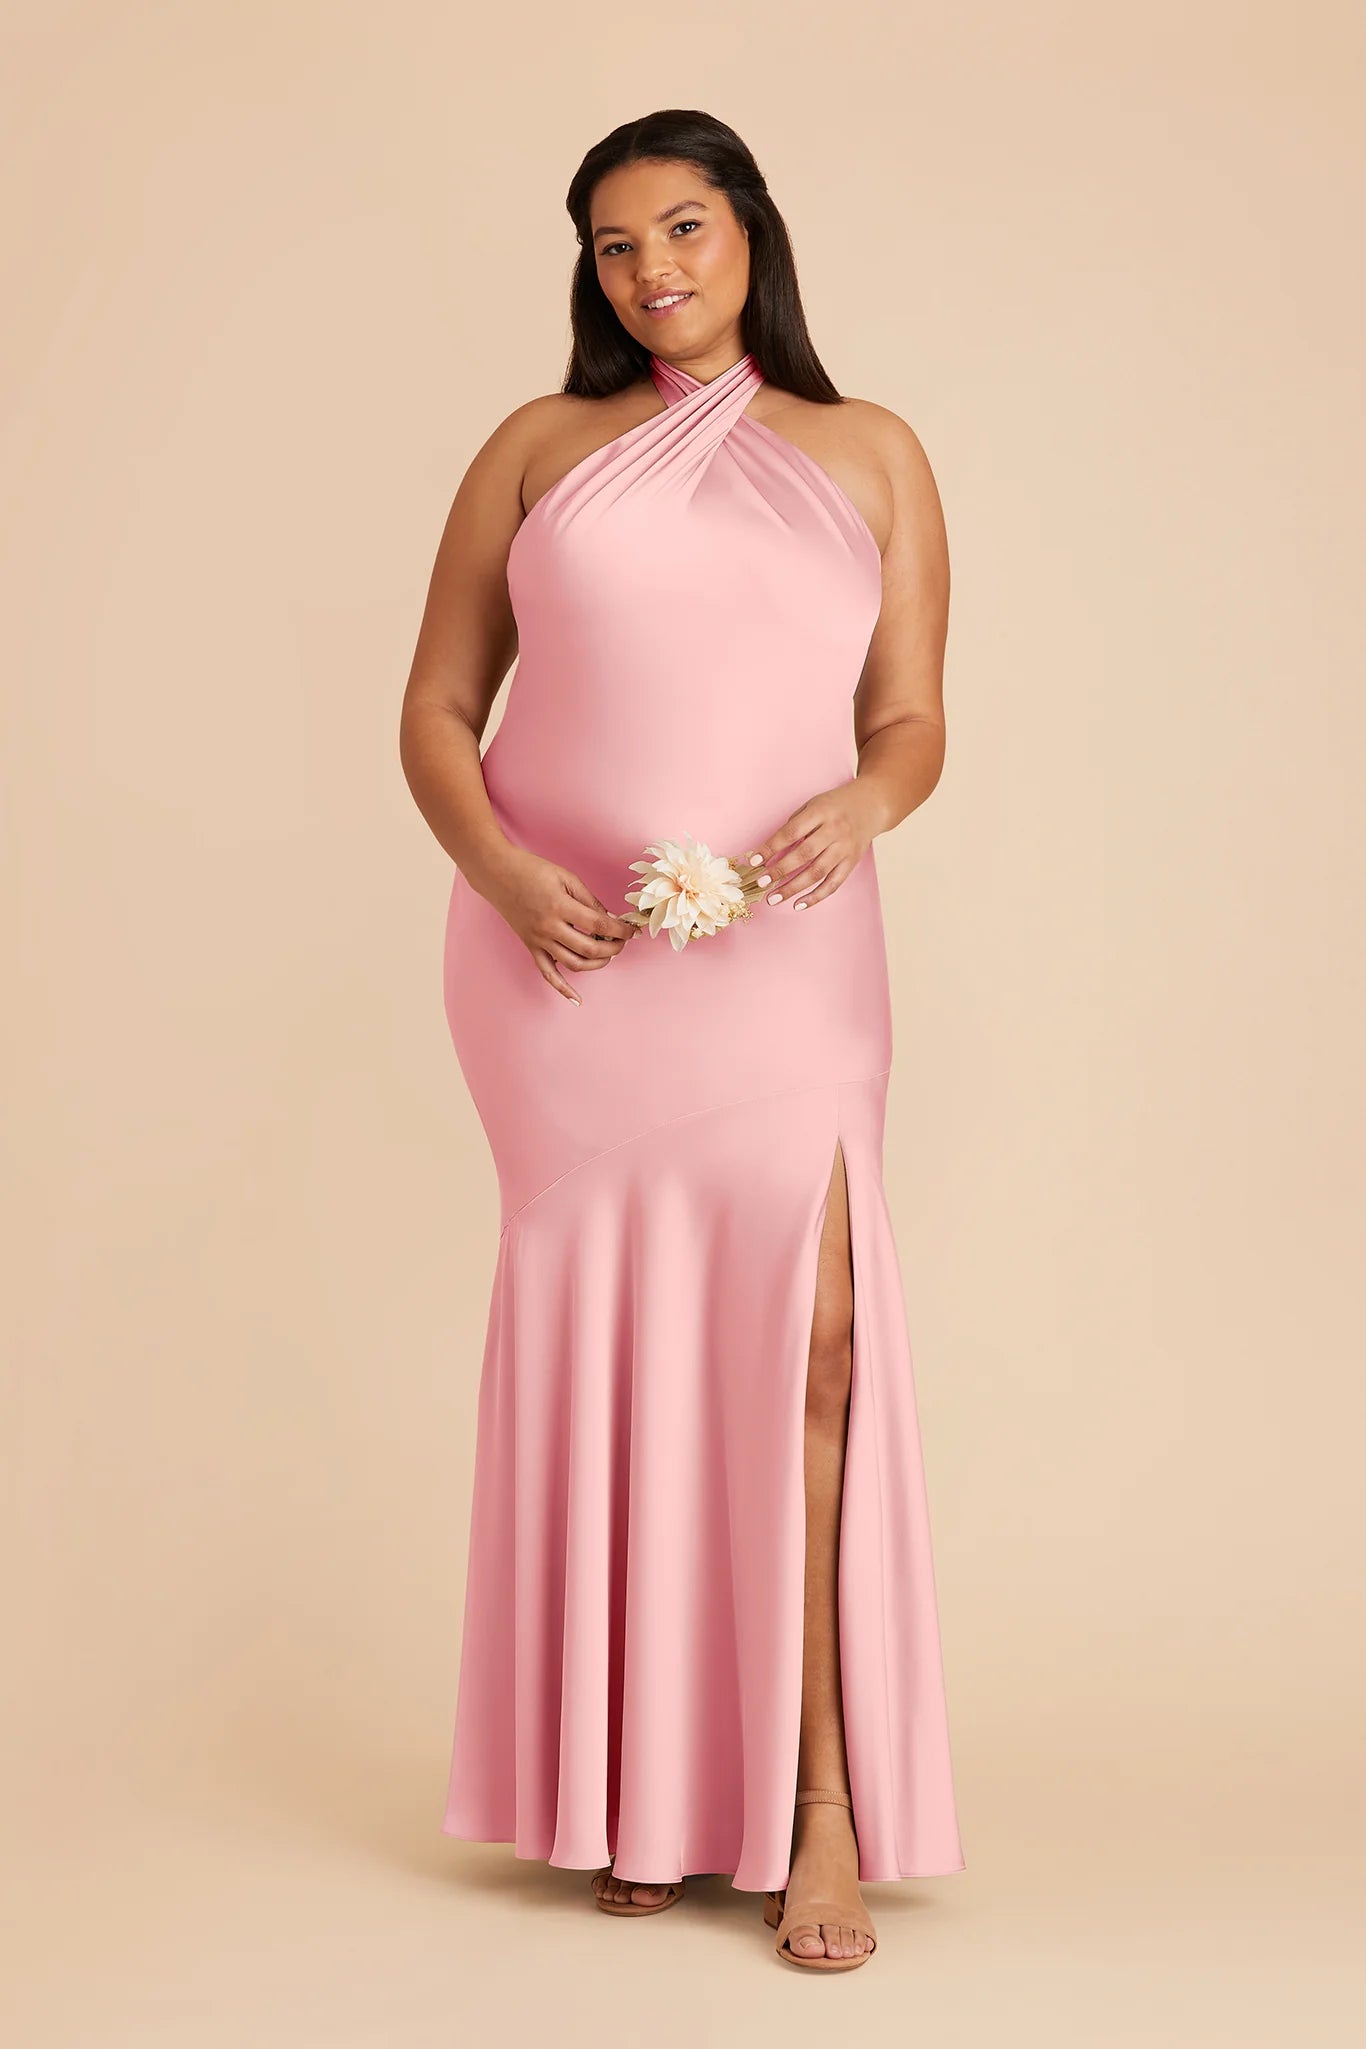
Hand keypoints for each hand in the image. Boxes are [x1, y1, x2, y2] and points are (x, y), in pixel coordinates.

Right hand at [480, 847, 637, 1004]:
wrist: (498, 875)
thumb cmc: (533, 870)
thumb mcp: (567, 878)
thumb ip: (590, 901)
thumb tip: (611, 920)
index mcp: (560, 907)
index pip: (600, 926)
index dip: (621, 931)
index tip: (633, 931)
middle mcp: (549, 928)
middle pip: (590, 950)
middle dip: (613, 949)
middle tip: (623, 942)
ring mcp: (538, 941)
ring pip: (574, 964)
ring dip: (597, 964)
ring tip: (608, 955)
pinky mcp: (531, 947)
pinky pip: (548, 973)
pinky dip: (562, 989)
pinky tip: (577, 1000)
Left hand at [744, 782, 882, 912]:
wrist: (871, 805)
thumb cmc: (835, 805)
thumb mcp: (813, 804)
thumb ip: (795, 824)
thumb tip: (770, 851)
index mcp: (821, 812)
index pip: (791, 832)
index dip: (771, 847)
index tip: (754, 860)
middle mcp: (834, 831)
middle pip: (804, 854)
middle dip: (780, 871)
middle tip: (761, 883)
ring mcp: (845, 848)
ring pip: (817, 872)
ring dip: (793, 888)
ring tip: (774, 898)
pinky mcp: (852, 862)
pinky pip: (833, 883)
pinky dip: (816, 896)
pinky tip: (799, 904)